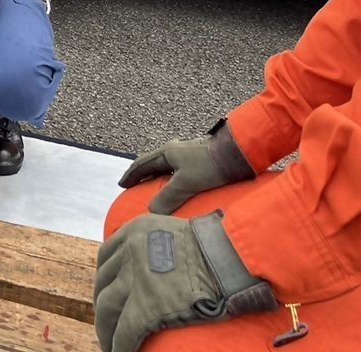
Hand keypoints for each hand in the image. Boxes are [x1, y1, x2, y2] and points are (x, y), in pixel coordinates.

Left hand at [93, 211, 277, 351]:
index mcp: (135, 230)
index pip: (106, 257)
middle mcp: (130, 250)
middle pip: (103, 284)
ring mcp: (136, 278)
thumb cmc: (217, 248)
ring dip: (106, 329)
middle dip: (104, 306)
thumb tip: (153, 261)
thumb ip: (156, 242)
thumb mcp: (175, 231)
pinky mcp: (147, 306)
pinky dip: (120, 345)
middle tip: (109, 322)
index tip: (108, 293)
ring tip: (111, 342)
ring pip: (107, 308)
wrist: (234, 258)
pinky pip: (125, 331)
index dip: (105, 280)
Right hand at [118, 120, 254, 213]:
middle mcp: (175, 150)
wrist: (238, 152)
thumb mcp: (186, 183)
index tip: (122, 184)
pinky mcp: (200, 159)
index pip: (142, 164)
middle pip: (153, 163)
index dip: (131, 175)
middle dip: (142, 174)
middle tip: (134, 186)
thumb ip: (168, 198)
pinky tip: (178, 187)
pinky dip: (172, 178)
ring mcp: (187, 153)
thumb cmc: (210, 165)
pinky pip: (179, 170)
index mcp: (167, 152)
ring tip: (154, 188)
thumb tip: (151, 211)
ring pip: (166, 166)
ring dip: (157, 176)